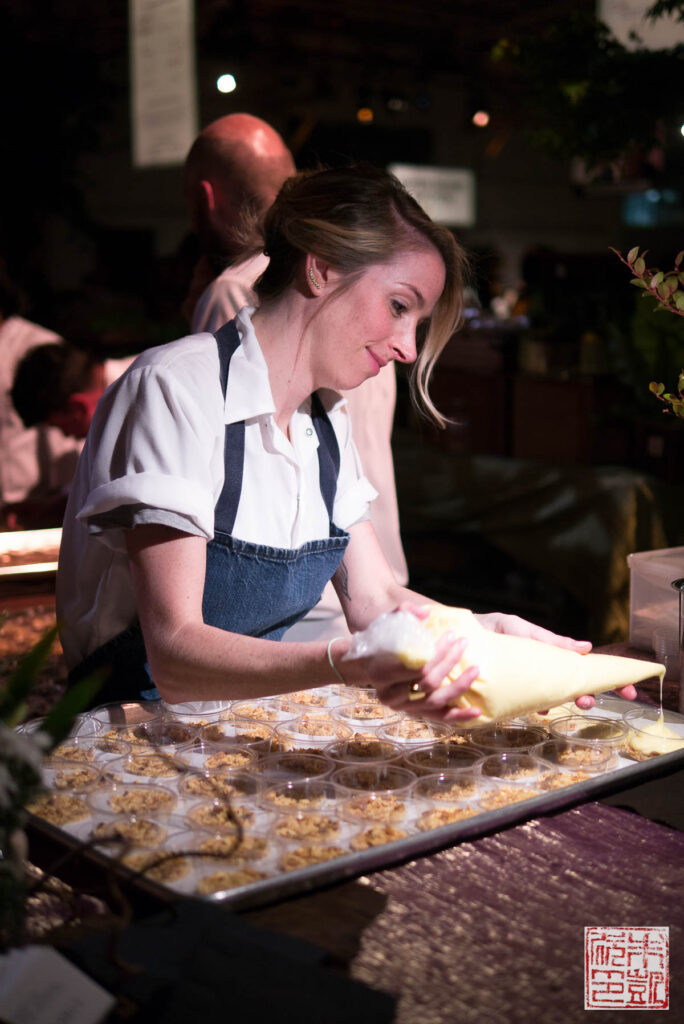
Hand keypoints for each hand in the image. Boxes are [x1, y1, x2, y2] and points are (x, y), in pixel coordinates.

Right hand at [342, 627, 481, 724]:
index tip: (451, 635)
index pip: (415, 666)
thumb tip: (425, 613)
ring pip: (435, 701)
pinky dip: (458, 716)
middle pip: (427, 682)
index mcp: (380, 673)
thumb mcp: (385, 623)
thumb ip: (403, 612)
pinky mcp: (414, 713)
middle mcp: (390, 695)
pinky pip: (438, 718)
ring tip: (475, 669)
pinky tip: (476, 711)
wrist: (365, 665)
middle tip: (463, 643)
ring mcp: (402, 707)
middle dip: (449, 662)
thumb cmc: (379, 642)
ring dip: (458, 686)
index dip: (437, 652)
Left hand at [475, 611, 637, 707]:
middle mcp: (541, 675)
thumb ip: (550, 640)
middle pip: (574, 689)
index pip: (585, 672)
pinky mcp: (508, 696)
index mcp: (550, 659)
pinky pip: (526, 706)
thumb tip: (586, 648)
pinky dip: (537, 706)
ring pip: (554, 699)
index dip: (609, 682)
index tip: (629, 691)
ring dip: (566, 701)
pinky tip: (540, 707)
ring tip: (575, 701)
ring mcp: (527, 687)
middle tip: (592, 701)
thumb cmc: (493, 630)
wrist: (460, 637)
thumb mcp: (521, 629)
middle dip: (589, 696)